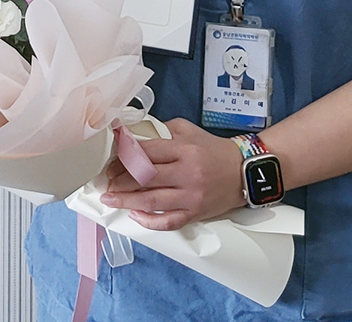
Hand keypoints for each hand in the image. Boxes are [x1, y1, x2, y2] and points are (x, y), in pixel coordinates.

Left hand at [99, 118, 244, 229]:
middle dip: (121, 179)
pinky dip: (150, 220)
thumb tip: (135, 136)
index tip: (111, 159)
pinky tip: (135, 215)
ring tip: (110, 199)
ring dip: (127, 200)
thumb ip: (164, 130)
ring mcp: (191, 196)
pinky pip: (169, 221)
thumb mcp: (190, 131)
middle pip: (146, 177)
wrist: (245, 172)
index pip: (148, 152)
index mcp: (185, 150)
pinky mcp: (196, 214)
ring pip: (152, 201)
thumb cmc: (214, 150)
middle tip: (106, 180)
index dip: (125, 156)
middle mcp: (187, 173)